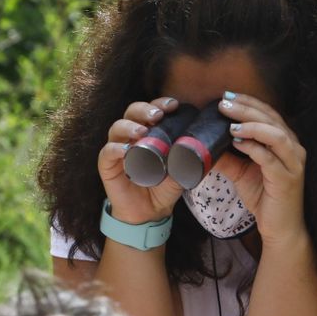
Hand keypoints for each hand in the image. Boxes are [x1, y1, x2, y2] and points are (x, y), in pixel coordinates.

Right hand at [99, 97, 186, 225]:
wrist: (150, 212)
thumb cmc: (163, 186)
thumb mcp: (181, 170)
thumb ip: (190, 158)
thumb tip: (210, 146)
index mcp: (148, 132)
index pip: (151, 110)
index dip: (160, 103)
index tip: (174, 105)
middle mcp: (130, 136)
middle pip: (131, 112)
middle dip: (144, 109)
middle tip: (158, 115)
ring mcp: (117, 149)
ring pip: (117, 128)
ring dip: (129, 126)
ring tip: (142, 131)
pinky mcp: (107, 165)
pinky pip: (107, 152)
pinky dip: (115, 149)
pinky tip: (125, 150)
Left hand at [213, 92, 306, 246]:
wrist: (280, 229)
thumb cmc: (264, 198)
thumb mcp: (241, 173)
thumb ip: (226, 157)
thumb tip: (201, 145)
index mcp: (284, 142)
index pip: (268, 113)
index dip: (248, 102)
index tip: (226, 97)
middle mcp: (293, 148)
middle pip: (271, 118)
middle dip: (246, 108)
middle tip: (223, 103)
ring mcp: (293, 163)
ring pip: (275, 134)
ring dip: (252, 125)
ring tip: (230, 124)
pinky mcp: (288, 178)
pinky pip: (271, 158)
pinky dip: (254, 148)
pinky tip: (237, 143)